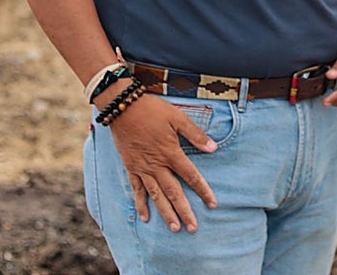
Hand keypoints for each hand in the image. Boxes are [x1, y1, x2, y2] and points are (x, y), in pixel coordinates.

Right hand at [104, 93, 217, 231]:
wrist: (123, 108)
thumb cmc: (153, 111)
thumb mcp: (177, 118)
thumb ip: (195, 134)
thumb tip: (213, 148)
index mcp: (171, 153)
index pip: (191, 176)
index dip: (203, 190)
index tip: (212, 203)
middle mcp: (157, 165)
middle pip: (174, 192)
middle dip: (184, 211)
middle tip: (192, 228)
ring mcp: (143, 168)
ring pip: (156, 195)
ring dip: (166, 212)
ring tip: (174, 228)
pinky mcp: (131, 167)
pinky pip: (137, 189)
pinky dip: (141, 204)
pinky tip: (145, 217)